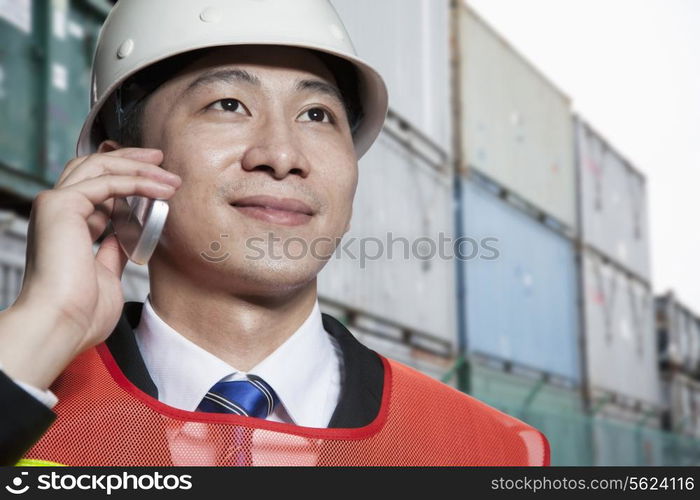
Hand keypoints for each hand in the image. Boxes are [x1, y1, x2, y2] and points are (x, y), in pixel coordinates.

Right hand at [0, 145, 180, 388]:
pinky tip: (161, 189)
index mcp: (66, 227)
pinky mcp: (61, 205)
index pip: (96, 189)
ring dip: (140, 168)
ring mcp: (56, 205)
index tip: (158, 182)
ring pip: (100, 167)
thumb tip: (126, 238)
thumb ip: (114, 251)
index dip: (128, 181)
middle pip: (95, 167)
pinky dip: (137, 181)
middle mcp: (57, 211)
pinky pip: (107, 181)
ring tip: (171, 177)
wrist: (61, 325)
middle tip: (161, 159)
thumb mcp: (106, 274)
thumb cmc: (81, 313)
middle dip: (131, 160)